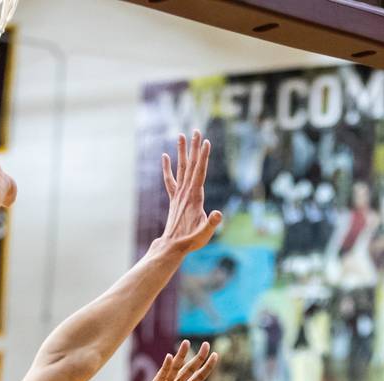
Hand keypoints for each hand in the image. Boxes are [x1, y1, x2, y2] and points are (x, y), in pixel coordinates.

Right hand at [127, 341, 216, 380]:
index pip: (198, 378)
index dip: (206, 367)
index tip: (215, 355)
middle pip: (189, 369)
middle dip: (198, 358)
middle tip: (207, 344)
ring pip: (175, 368)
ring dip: (181, 356)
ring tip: (187, 343)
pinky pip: (161, 376)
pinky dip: (165, 367)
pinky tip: (170, 358)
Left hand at [161, 131, 222, 253]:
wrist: (172, 247)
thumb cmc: (191, 241)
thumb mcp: (204, 234)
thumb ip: (212, 223)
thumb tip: (218, 214)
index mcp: (194, 197)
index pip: (200, 172)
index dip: (203, 157)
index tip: (205, 141)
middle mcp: (185, 192)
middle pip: (191, 165)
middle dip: (194, 148)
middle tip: (196, 130)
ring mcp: (178, 195)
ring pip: (181, 168)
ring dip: (182, 151)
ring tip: (181, 135)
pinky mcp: (174, 199)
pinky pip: (169, 180)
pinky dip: (167, 168)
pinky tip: (165, 156)